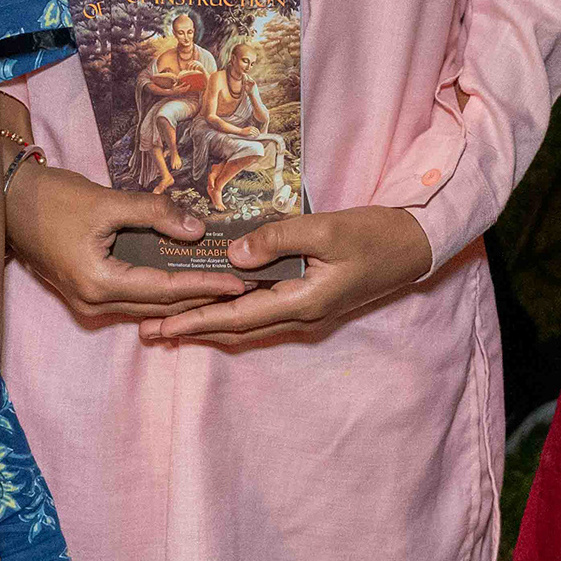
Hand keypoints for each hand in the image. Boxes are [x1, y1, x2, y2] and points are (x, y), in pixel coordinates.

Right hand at [0, 157, 252, 323]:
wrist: (7, 200)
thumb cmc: (52, 198)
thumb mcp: (106, 201)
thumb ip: (153, 213)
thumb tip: (196, 228)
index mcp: (99, 283)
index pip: (165, 290)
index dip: (204, 285)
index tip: (239, 282)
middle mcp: (93, 303)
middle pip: (159, 307)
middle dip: (200, 297)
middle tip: (239, 286)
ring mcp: (86, 303)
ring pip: (146, 307)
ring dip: (182, 297)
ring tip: (218, 286)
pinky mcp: (84, 293)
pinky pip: (131, 299)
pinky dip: (159, 292)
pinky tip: (183, 283)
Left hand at [138, 203, 437, 348]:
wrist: (413, 245)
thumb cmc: (373, 235)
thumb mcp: (325, 230)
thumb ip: (277, 240)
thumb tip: (233, 254)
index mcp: (302, 303)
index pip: (238, 318)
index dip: (197, 321)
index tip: (161, 326)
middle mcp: (300, 315)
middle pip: (236, 327)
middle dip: (192, 328)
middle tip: (147, 330)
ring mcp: (305, 310)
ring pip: (247, 321)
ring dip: (208, 321)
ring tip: (168, 320)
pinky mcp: (308, 298)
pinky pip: (261, 309)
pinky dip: (232, 308)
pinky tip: (215, 299)